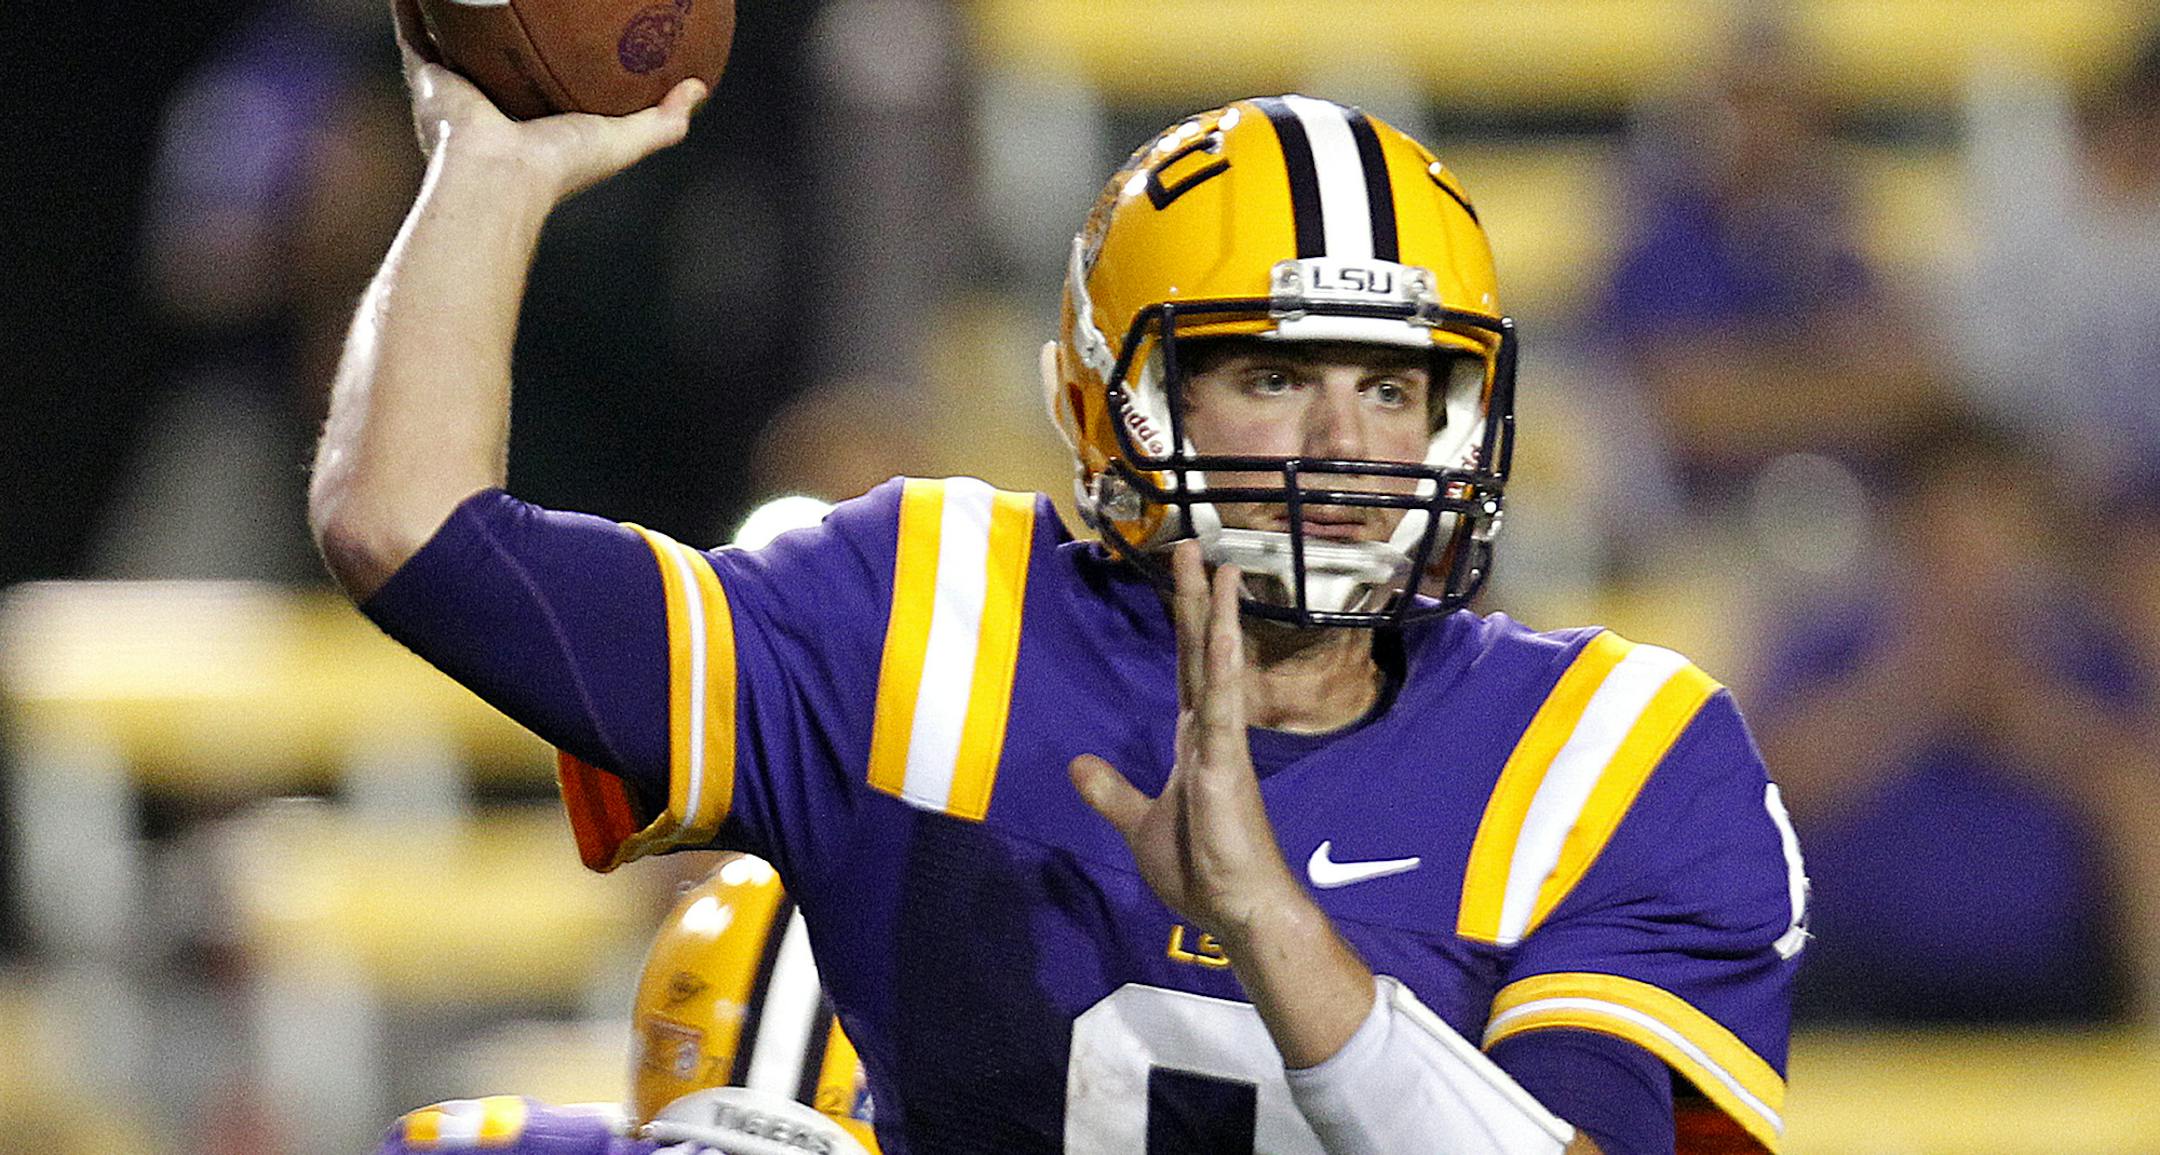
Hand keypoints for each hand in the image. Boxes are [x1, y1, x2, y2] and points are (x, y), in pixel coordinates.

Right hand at [388, 0, 704, 203]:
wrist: (498, 176)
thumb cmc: (559, 166)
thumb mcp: (624, 141)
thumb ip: (664, 120)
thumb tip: (698, 87)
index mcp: (529, 118)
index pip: (541, 77)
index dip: (551, 53)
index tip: (569, 29)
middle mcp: (488, 102)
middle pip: (496, 51)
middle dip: (501, 24)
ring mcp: (452, 86)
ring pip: (454, 33)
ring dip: (460, 7)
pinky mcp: (424, 73)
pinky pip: (415, 25)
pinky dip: (416, 2)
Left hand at [1071, 541, 1310, 945]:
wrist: (1238, 909)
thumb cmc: (1201, 869)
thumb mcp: (1138, 823)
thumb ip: (1111, 792)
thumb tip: (1077, 764)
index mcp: (1194, 740)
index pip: (1188, 666)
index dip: (1188, 620)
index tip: (1187, 576)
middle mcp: (1210, 731)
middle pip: (1201, 650)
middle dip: (1197, 598)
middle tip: (1195, 546)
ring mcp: (1221, 743)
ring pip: (1218, 665)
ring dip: (1217, 615)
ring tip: (1220, 566)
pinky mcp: (1225, 764)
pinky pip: (1223, 707)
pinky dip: (1223, 668)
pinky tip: (1223, 634)